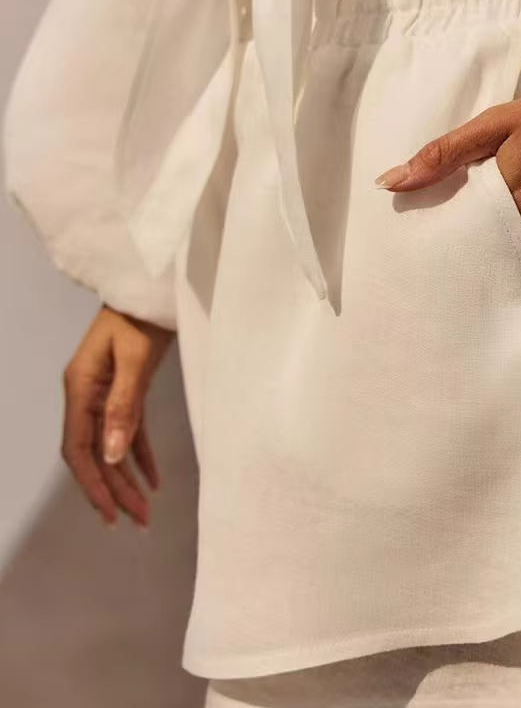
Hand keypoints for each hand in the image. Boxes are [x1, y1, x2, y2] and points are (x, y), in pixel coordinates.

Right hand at [61, 304, 173, 529]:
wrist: (152, 288)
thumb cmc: (141, 317)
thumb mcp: (134, 359)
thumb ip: (123, 406)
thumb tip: (111, 455)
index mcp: (80, 388)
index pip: (77, 448)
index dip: (92, 484)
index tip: (110, 514)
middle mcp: (87, 395)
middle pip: (94, 453)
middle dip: (113, 490)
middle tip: (137, 523)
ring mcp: (104, 393)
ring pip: (111, 446)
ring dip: (126, 479)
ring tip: (145, 512)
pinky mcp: (125, 390)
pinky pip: (128, 431)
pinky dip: (138, 455)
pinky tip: (152, 479)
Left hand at [374, 44, 520, 282]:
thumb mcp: (501, 121)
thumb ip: (446, 154)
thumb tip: (389, 183)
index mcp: (506, 198)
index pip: (454, 240)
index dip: (435, 247)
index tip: (416, 251)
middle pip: (482, 264)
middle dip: (461, 265)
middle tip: (436, 269)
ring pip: (513, 277)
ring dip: (493, 275)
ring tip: (471, 272)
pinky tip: (514, 269)